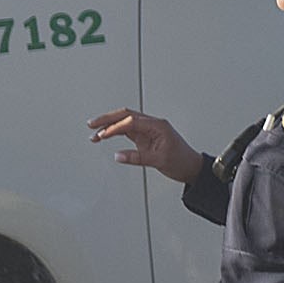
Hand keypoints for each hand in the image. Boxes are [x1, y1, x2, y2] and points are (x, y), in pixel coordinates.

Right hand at [87, 108, 203, 184]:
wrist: (191, 167)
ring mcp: (148, 130)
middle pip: (125, 115)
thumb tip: (119, 155)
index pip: (131, 122)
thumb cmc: (182, 160)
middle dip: (107, 119)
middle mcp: (152, 124)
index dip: (114, 127)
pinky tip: (105, 135)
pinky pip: (127, 130)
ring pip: (124, 121)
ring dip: (109, 125)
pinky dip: (115, 132)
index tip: (102, 135)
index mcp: (157, 125)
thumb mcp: (159, 160)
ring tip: (94, 132)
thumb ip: (137, 157)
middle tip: (92, 124)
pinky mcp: (145, 136)